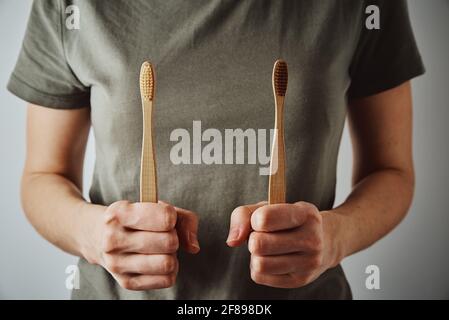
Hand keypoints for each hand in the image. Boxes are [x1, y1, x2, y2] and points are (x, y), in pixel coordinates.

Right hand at [85, 200, 199, 290]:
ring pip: (168, 264)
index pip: (166, 218)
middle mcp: (113, 240)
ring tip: (161, 248)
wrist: (97, 236)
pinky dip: (170, 270)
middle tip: (163, 234)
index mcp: (119, 213)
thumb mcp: (155, 206)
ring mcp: (117, 264)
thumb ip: (183, 219)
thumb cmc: (135, 218)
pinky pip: (166, 280)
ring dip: (172, 255)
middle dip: (173, 236)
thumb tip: (193, 247)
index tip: (164, 216)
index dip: (171, 216)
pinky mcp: (126, 282)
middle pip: (169, 242)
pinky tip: (158, 260)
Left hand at [226, 202, 339, 287]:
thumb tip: (232, 241)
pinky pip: (260, 276)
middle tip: (263, 236)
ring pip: (259, 264)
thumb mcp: (270, 206)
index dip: (255, 219)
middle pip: (258, 244)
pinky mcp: (300, 280)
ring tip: (266, 249)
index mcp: (306, 214)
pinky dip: (258, 268)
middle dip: (253, 239)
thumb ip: (244, 215)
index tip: (261, 220)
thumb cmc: (288, 220)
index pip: (264, 219)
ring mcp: (308, 263)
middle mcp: (312, 239)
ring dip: (255, 255)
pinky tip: (271, 259)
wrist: (324, 241)